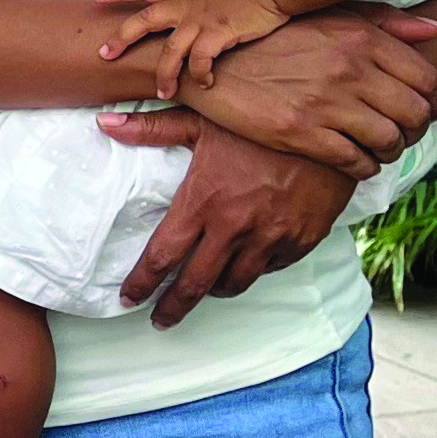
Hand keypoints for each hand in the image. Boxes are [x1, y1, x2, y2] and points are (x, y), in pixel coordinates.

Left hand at [101, 0, 288, 99]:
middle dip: (121, 38)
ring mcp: (200, 19)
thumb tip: (191, 9)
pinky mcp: (218, 33)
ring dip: (164, 75)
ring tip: (162, 93)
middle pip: (143, 20)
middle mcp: (186, 5)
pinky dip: (200, 76)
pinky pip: (200, 62)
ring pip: (170, 51)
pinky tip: (206, 84)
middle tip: (104, 54)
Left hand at [106, 115, 359, 323]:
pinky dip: (254, 270)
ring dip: (214, 291)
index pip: (161, 256)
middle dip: (172, 307)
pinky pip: (270, 268)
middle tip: (159, 320)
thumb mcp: (204, 117)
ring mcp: (271, 236)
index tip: (128, 298)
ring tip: (202, 290)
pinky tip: (245, 264)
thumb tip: (105, 125)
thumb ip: (152, 129)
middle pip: (194, 284)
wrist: (331, 122)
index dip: (141, 283)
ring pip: (234, 283)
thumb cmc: (261, 117)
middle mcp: (234, 226)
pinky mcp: (302, 239)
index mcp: (203, 200)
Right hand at [171, 6, 436, 172]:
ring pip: (390, 141)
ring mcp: (326, 103)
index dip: (433, 101)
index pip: (427, 79)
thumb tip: (435, 30)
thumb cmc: (273, 36)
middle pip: (416, 113)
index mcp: (361, 38)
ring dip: (390, 151)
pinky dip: (364, 167)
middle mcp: (350, 69)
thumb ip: (384, 21)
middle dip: (415, 130)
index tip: (421, 108)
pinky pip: (355, 161)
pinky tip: (356, 161)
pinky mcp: (300, 133)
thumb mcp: (329, 15)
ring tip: (378, 148)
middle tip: (402, 132)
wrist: (211, 60)